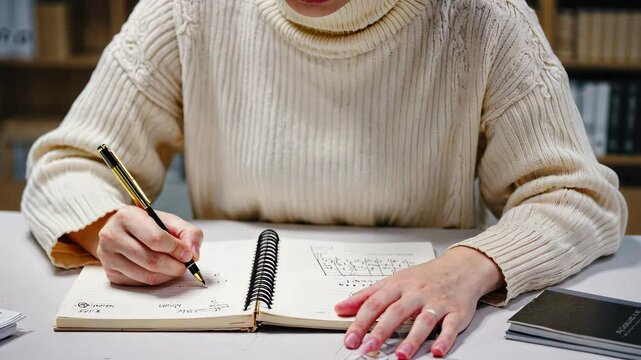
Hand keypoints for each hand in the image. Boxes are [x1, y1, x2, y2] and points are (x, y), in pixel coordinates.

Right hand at [70, 205, 202, 285]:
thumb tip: (193, 254)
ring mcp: (108, 257)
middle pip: (151, 260)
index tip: (189, 255)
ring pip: (147, 275)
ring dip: (168, 275)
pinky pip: (140, 283)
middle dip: (175, 266)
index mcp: (127, 216)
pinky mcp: (111, 273)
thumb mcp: (169, 221)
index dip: (176, 249)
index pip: (156, 239)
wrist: (122, 231)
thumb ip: (188, 233)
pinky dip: (156, 279)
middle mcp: (112, 236)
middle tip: (185, 266)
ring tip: (175, 268)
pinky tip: (160, 271)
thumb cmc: (148, 225)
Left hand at [334, 247, 503, 358]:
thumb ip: (366, 296)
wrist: (461, 267)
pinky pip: (451, 326)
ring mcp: (438, 302)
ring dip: (413, 339)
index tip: (351, 339)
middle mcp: (417, 293)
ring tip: (401, 356)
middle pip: (397, 312)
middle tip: (368, 348)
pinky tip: (437, 351)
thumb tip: (340, 308)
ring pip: (424, 320)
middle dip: (381, 331)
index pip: (375, 303)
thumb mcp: (393, 281)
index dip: (361, 322)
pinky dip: (445, 339)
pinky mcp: (457, 312)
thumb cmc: (425, 276)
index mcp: (399, 285)